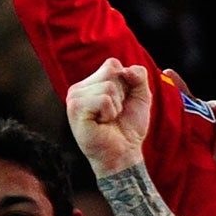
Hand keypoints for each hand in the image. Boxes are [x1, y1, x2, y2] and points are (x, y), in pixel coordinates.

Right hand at [65, 59, 153, 175]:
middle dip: (123, 94)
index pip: (113, 63)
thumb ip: (139, 76)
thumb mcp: (141, 96)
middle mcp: (79, 88)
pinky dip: (110, 112)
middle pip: (111, 72)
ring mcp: (74, 98)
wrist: (124, 152)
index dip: (127, 82)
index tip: (122, 101)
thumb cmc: (129, 126)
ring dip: (116, 105)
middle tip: (115, 112)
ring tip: (108, 118)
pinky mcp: (75, 109)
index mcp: (91, 83)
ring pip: (109, 86)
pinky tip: (102, 122)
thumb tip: (126, 69)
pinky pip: (103, 99)